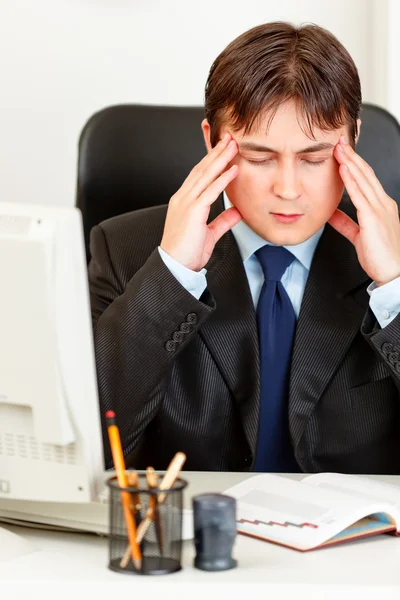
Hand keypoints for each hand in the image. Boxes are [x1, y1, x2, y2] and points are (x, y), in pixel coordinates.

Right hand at [160, 133, 240, 270]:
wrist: (174, 267)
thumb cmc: (186, 253)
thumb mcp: (209, 234)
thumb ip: (222, 221)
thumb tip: (236, 211)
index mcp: (184, 202)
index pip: (199, 175)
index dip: (211, 161)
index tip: (223, 149)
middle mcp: (183, 198)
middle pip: (201, 169)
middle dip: (216, 152)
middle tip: (229, 137)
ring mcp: (186, 203)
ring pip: (205, 175)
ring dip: (221, 159)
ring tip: (233, 145)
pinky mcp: (192, 211)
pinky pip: (210, 191)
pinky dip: (222, 179)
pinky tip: (233, 169)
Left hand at [329, 136, 399, 285]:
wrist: (393, 272)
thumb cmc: (380, 256)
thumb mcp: (358, 235)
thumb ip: (345, 223)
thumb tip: (331, 213)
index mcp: (381, 206)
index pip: (367, 179)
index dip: (355, 164)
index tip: (343, 152)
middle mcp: (382, 204)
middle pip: (366, 174)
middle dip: (352, 156)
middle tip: (340, 141)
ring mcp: (379, 209)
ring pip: (363, 180)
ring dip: (350, 162)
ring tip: (338, 148)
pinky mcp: (373, 218)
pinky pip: (360, 195)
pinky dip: (351, 180)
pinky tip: (343, 169)